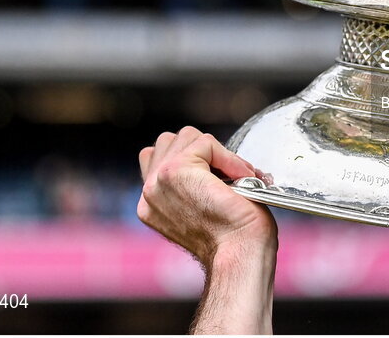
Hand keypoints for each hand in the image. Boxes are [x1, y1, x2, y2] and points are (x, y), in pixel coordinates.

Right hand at [139, 127, 277, 333]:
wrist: (240, 252)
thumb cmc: (233, 236)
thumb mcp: (201, 206)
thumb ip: (189, 185)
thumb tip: (207, 161)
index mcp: (150, 203)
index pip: (159, 156)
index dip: (194, 160)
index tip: (218, 182)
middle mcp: (148, 192)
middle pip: (170, 140)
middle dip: (203, 151)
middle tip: (229, 176)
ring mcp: (158, 181)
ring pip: (188, 137)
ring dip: (216, 153)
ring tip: (235, 177)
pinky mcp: (175, 171)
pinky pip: (207, 142)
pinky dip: (228, 157)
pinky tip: (240, 178)